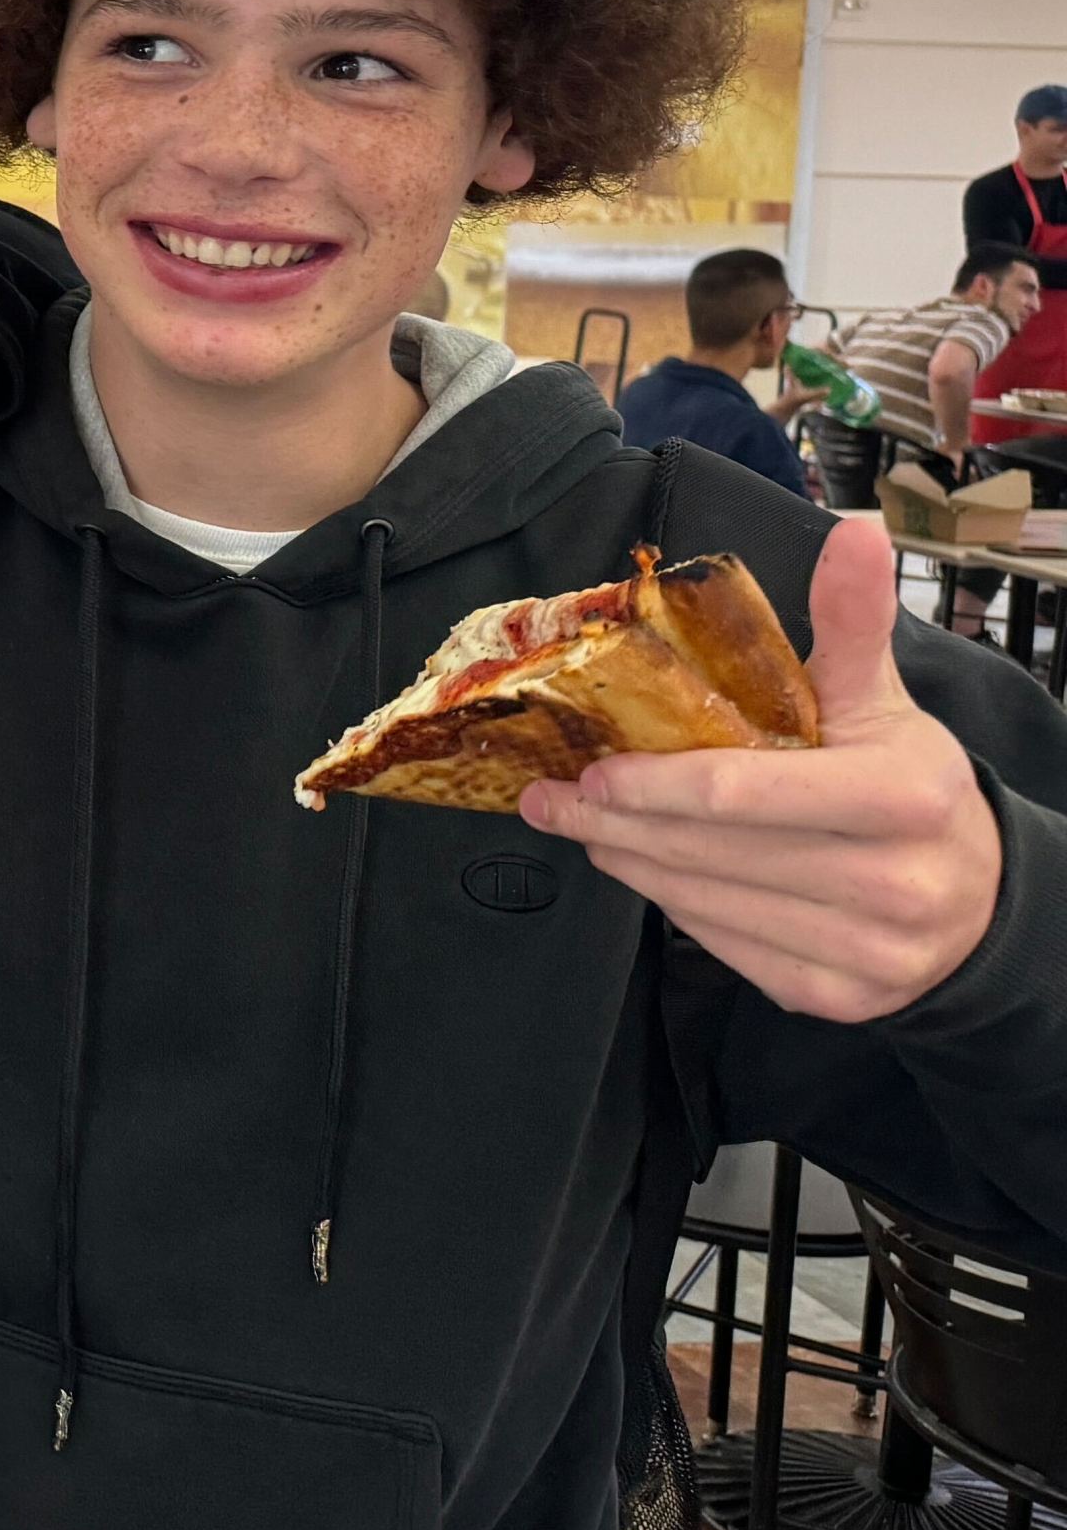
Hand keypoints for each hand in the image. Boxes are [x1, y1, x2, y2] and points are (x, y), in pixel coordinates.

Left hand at [520, 518, 1000, 1021]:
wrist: (980, 899)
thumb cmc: (908, 785)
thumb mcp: (883, 700)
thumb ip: (851, 621)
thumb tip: (853, 531)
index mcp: (901, 798)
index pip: (744, 792)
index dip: (654, 783)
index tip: (589, 766)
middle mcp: (892, 883)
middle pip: (710, 852)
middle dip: (613, 822)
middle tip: (550, 798)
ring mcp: (868, 952)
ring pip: (706, 905)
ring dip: (629, 864)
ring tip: (583, 827)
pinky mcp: (839, 998)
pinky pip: (726, 949)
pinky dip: (675, 909)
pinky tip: (647, 871)